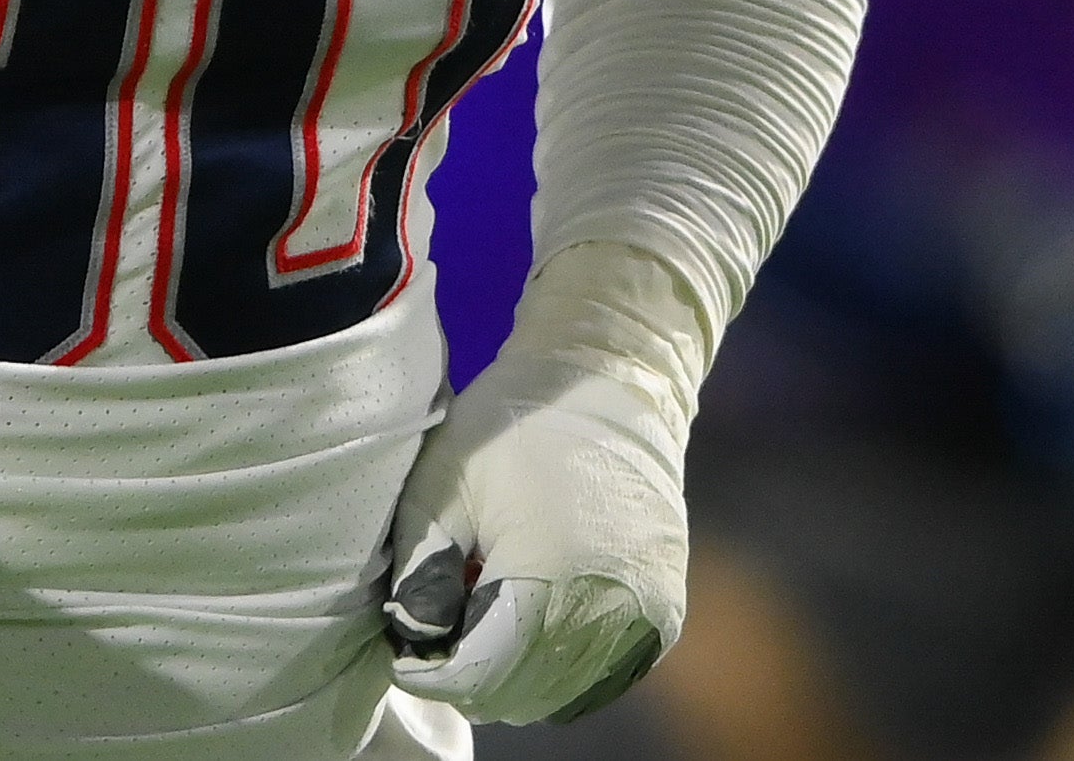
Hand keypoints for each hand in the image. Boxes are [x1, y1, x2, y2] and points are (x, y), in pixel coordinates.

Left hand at [381, 345, 689, 725]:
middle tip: (439, 633)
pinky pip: (601, 675)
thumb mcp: (442, 486)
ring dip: (514, 677)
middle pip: (521, 693)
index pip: (480, 671)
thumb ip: (419, 573)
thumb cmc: (513, 424)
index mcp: (551, 574)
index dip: (432, 671)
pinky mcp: (667, 614)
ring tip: (485, 619)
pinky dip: (559, 668)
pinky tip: (532, 622)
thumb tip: (416, 643)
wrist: (610, 381)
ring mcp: (649, 617)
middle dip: (469, 676)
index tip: (406, 650)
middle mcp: (612, 609)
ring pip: (562, 693)